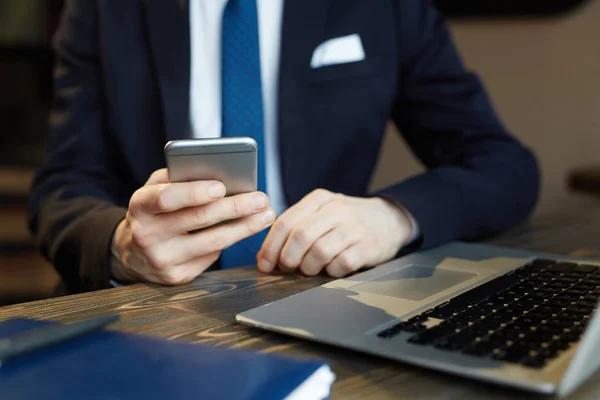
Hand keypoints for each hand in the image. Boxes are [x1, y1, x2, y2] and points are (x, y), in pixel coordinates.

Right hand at [111, 169, 275, 284]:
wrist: (131, 253)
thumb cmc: (153, 211)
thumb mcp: (153, 189)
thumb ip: (177, 177)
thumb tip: (217, 172)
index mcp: (140, 207)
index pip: (166, 198)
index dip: (194, 192)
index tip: (222, 186)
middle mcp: (147, 235)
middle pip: (199, 219)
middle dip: (235, 207)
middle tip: (261, 198)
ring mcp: (162, 260)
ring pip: (213, 242)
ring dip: (245, 227)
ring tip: (266, 214)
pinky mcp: (177, 277)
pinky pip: (212, 256)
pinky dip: (230, 240)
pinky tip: (244, 229)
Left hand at [256, 189, 413, 277]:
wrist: (389, 219)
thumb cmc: (346, 221)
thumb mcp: (321, 212)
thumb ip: (295, 227)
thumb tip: (265, 256)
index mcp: (319, 199)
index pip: (285, 222)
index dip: (270, 246)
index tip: (264, 264)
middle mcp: (336, 210)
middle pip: (300, 237)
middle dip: (288, 259)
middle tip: (288, 268)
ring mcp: (354, 228)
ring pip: (319, 252)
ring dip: (308, 267)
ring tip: (310, 268)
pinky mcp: (367, 247)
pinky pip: (340, 264)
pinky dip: (330, 272)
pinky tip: (332, 268)